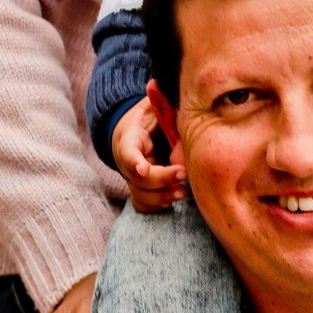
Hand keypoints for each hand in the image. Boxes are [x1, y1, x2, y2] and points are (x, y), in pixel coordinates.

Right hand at [112, 95, 188, 211]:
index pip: (127, 150)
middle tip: (183, 174)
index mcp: (129, 136)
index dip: (133, 161)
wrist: (140, 125)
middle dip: (160, 179)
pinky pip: (142, 203)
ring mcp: (131, 176)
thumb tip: (185, 135)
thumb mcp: (160, 106)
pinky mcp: (139, 187)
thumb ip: (170, 115)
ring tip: (183, 193)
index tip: (144, 169)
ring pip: (139, 194)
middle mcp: (126, 160)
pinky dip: (156, 206)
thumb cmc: (153, 114)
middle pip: (137, 177)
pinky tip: (172, 201)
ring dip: (161, 197)